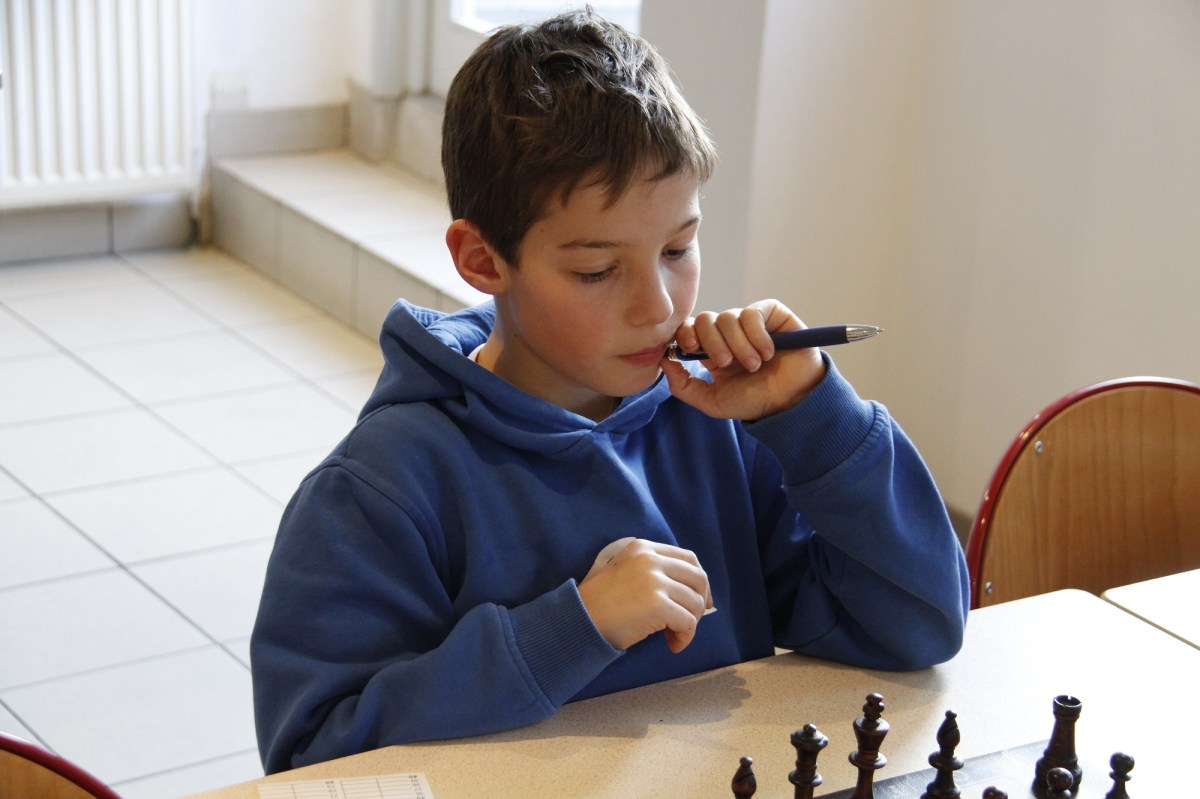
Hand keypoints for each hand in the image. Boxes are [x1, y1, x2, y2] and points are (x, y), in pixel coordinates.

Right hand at [578, 538, 711, 652]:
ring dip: (690, 623)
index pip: (688, 557)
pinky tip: (672, 645)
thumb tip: (693, 590)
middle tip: (690, 621)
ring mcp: (654, 580)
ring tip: (673, 635)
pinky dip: (685, 637)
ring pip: (695, 602)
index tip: (698, 600)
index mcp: (643, 548)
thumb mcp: (627, 571)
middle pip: (698, 577)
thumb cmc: (601, 603)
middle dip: (700, 602)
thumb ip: (654, 571)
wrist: (579, 620)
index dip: (699, 580)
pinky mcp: (657, 605)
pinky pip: (688, 622)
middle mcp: (650, 559)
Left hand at [660, 299, 825, 419]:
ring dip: (738, 346)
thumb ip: (683, 385)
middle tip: (726, 364)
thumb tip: (662, 360)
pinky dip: (756, 335)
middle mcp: (730, 333)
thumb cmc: (754, 402)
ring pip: (728, 318)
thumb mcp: (711, 401)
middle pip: (705, 319)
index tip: (691, 351)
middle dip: (711, 343)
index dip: (685, 334)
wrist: (790, 403)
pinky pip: (752, 313)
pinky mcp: (772, 314)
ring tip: (754, 365)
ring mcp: (750, 322)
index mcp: (713, 349)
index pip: (689, 328)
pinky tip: (768, 352)